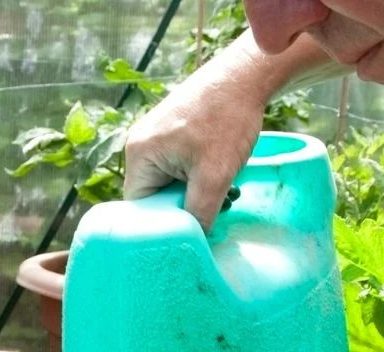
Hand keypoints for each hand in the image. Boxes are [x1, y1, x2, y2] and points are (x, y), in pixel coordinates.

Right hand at [122, 48, 266, 230]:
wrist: (245, 76)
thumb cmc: (228, 120)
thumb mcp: (215, 176)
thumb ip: (200, 214)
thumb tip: (194, 243)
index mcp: (138, 155)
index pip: (138, 207)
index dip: (162, 222)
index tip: (188, 228)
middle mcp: (138, 145)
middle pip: (153, 195)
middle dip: (181, 204)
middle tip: (212, 206)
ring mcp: (153, 136)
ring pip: (167, 181)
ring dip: (192, 189)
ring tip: (218, 184)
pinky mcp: (170, 131)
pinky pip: (175, 166)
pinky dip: (195, 174)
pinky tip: (216, 168)